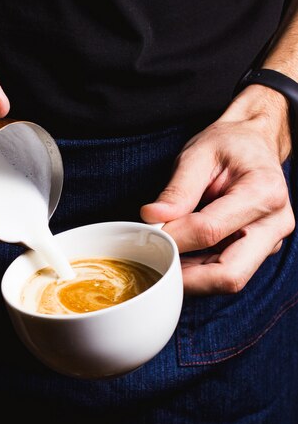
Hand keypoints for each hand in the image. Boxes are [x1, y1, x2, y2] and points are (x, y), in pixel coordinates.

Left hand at [140, 84, 295, 294]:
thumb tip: (153, 218)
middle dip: (188, 279)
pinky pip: (226, 272)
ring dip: (192, 279)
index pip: (210, 231)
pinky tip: (178, 259)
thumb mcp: (198, 154)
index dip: (175, 238)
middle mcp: (274, 223)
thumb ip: (177, 189)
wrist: (254, 143)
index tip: (149, 235)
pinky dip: (199, 273)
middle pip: (230, 274)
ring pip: (228, 280)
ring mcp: (270, 241)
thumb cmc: (229, 145)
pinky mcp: (259, 251)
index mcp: (263, 192)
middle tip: (156, 267)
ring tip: (164, 260)